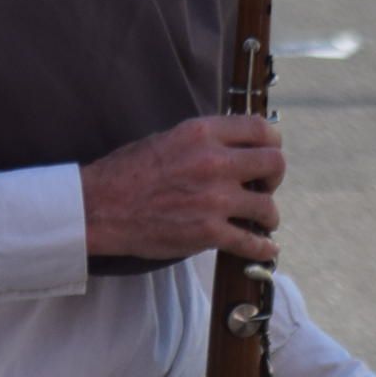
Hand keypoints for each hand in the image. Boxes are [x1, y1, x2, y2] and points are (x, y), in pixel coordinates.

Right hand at [80, 114, 284, 262]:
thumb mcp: (168, 138)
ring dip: (269, 215)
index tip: (268, 154)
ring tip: (261, 220)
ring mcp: (214, 199)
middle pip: (275, 164)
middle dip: (274, 177)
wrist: (100, 208)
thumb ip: (204, 140)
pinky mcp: (208, 232)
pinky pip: (252, 242)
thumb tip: (236, 147)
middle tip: (264, 187)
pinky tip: (265, 247)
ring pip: (268, 206)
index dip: (272, 142)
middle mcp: (214, 162)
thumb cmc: (128, 173)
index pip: (260, 129)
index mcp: (202, 133)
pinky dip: (263, 247)